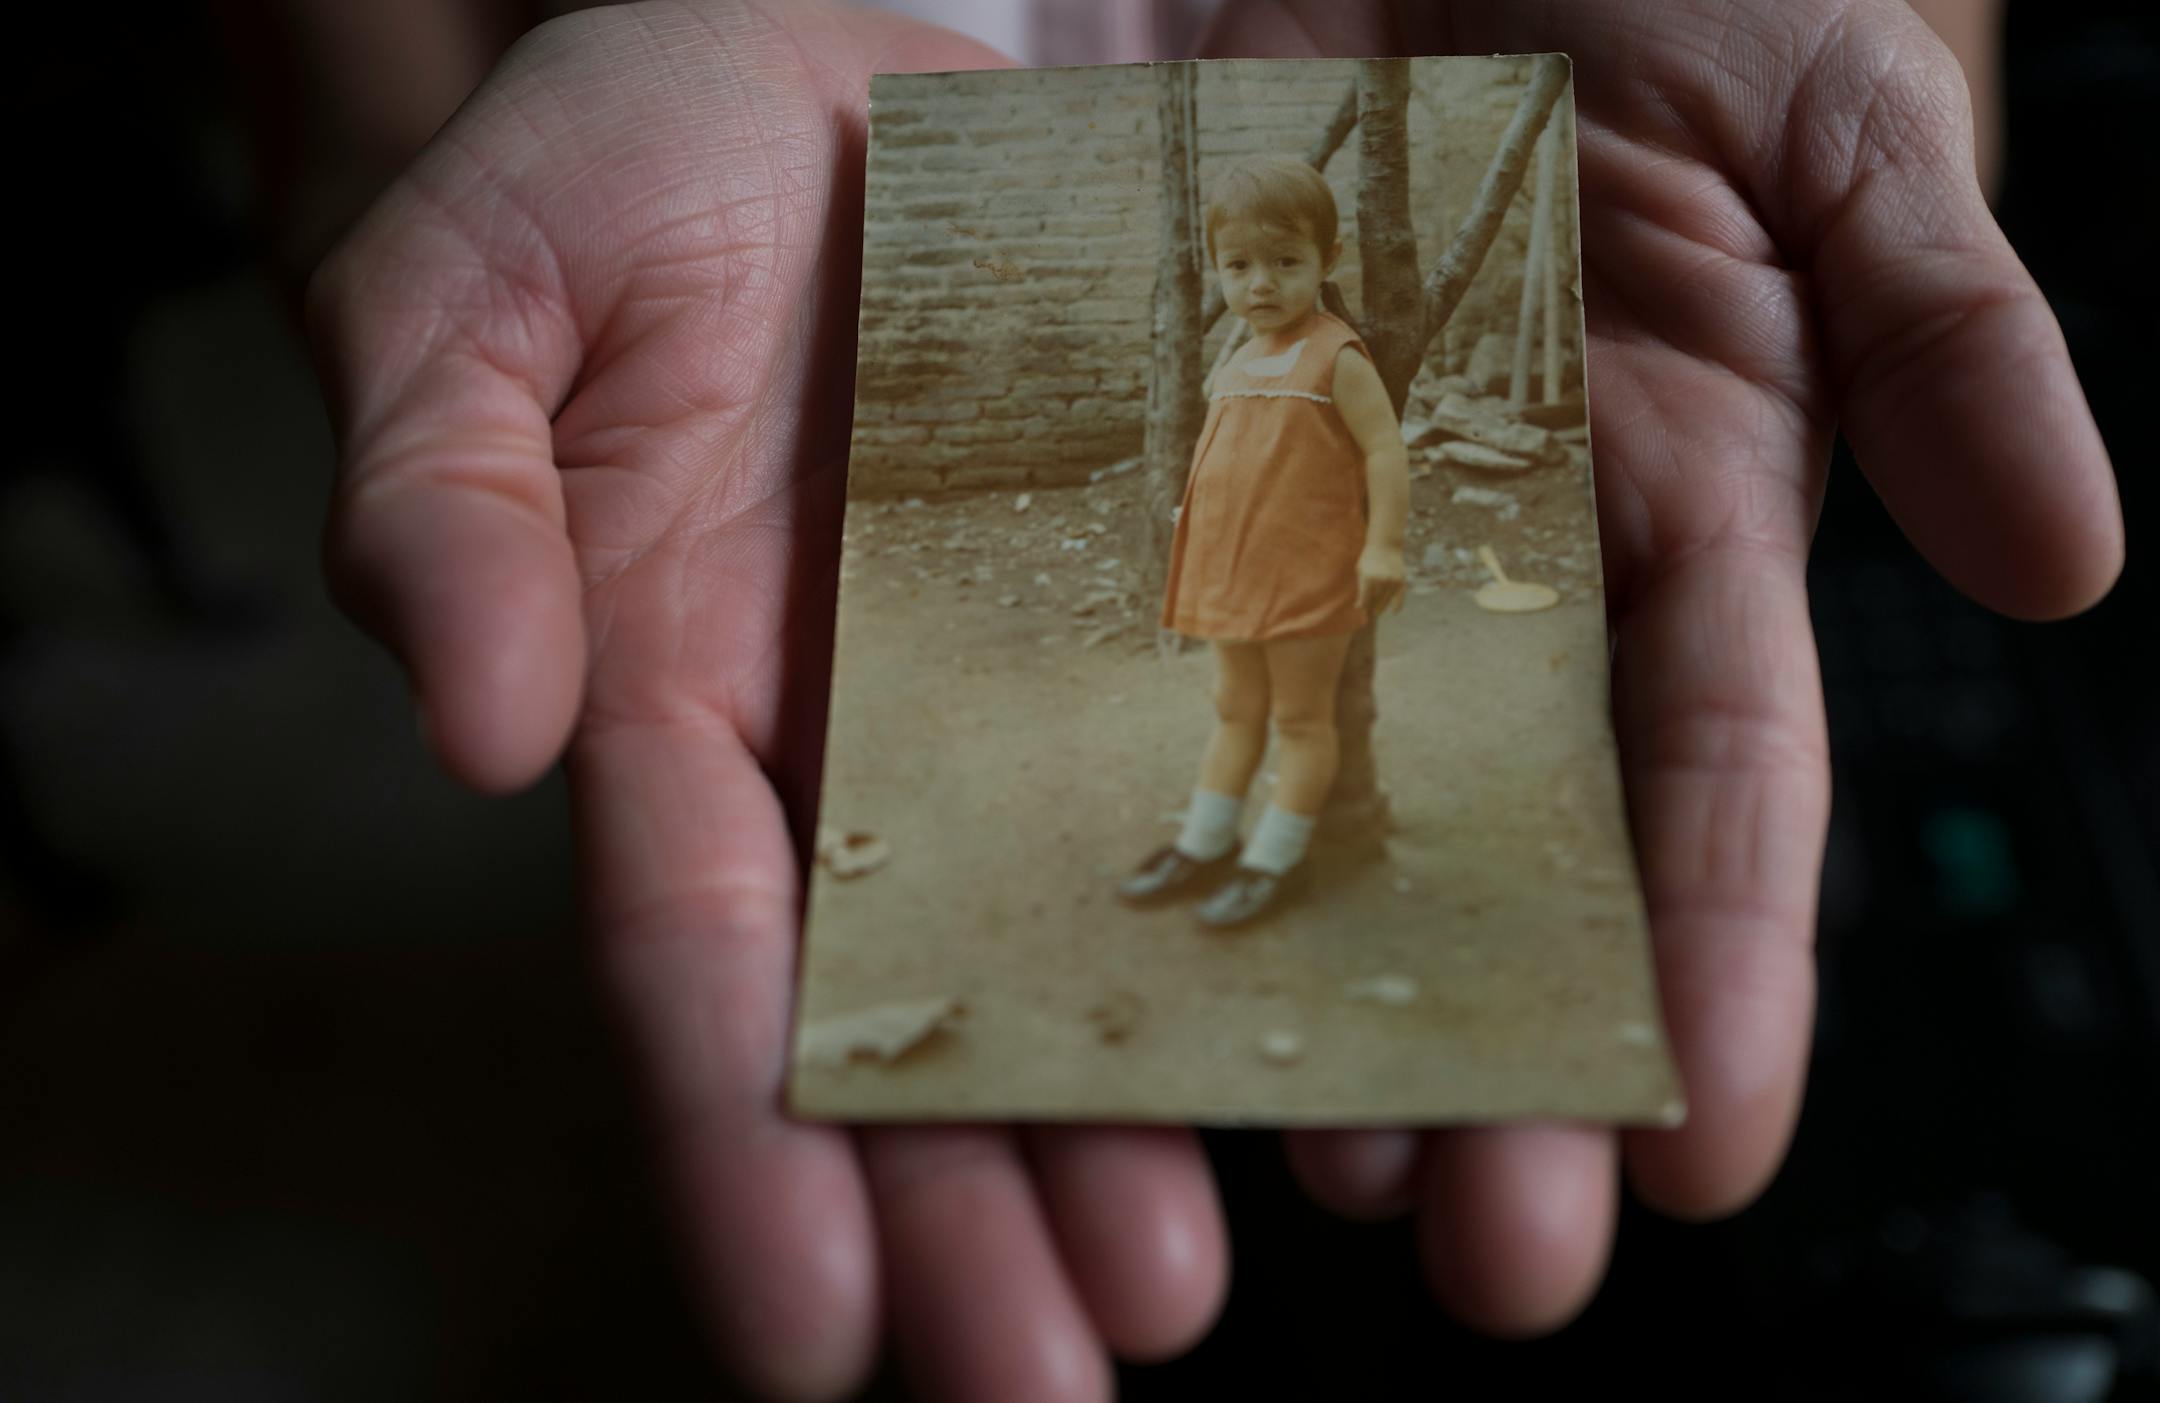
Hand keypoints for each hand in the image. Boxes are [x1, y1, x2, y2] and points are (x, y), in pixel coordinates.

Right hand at [310, 6, 1223, 1398]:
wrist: (821, 66)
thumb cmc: (622, 166)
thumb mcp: (475, 293)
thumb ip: (439, 497)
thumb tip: (473, 730)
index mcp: (670, 698)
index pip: (698, 963)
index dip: (746, 1153)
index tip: (813, 1343)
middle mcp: (849, 743)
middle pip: (904, 1019)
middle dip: (971, 1215)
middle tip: (1065, 1375)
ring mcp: (1005, 690)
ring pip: (1071, 947)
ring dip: (1129, 1124)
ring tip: (1197, 1274)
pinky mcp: (1145, 601)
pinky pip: (1213, 769)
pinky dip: (1266, 912)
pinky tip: (1329, 1044)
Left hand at [1202, 0, 2118, 1339]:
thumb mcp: (1847, 124)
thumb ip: (1951, 333)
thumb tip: (2069, 566)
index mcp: (1696, 493)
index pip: (1720, 779)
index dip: (1721, 968)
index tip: (1697, 1151)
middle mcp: (1516, 541)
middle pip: (1512, 838)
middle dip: (1503, 1038)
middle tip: (1465, 1230)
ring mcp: (1345, 495)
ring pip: (1333, 777)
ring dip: (1318, 961)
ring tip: (1284, 1131)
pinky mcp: (1201, 431)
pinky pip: (1172, 616)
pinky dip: (1165, 760)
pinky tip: (1146, 903)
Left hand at [1356, 540, 1408, 615]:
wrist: (1386, 544)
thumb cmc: (1369, 558)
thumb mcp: (1360, 570)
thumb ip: (1361, 586)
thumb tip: (1361, 604)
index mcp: (1368, 578)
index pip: (1365, 598)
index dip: (1362, 605)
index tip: (1359, 609)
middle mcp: (1381, 581)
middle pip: (1375, 600)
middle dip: (1371, 608)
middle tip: (1369, 614)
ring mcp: (1392, 581)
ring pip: (1386, 600)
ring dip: (1382, 607)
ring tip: (1377, 612)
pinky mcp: (1401, 580)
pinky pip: (1400, 597)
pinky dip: (1398, 605)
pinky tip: (1394, 612)